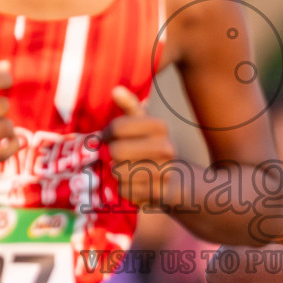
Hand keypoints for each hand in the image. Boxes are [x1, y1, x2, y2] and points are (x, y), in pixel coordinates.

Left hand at [105, 86, 177, 207]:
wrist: (177, 180)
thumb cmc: (149, 148)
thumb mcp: (142, 125)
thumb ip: (129, 107)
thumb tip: (115, 89)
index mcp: (160, 127)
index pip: (117, 127)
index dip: (106, 135)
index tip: (107, 139)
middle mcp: (167, 148)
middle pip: (117, 151)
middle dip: (110, 155)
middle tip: (114, 157)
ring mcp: (165, 172)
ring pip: (119, 172)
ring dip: (115, 174)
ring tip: (125, 171)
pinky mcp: (160, 193)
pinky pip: (125, 190)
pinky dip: (123, 189)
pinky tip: (133, 185)